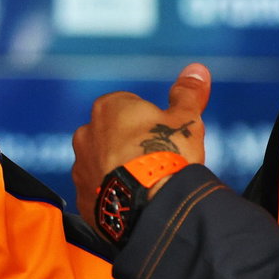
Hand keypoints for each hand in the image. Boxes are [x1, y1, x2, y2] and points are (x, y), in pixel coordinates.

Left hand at [71, 63, 211, 227]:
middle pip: (111, 135)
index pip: (127, 106)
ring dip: (117, 170)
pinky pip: (97, 193)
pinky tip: (133, 204)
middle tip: (155, 162)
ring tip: (145, 186)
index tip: (163, 137)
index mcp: (108, 108)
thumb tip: (197, 70)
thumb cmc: (167, 156)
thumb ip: (187, 93)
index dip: (148, 122)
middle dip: (128, 145)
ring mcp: (81, 168)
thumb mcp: (185, 120)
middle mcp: (87, 134)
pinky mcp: (82, 200)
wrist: (153, 208)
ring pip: (100, 164)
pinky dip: (111, 197)